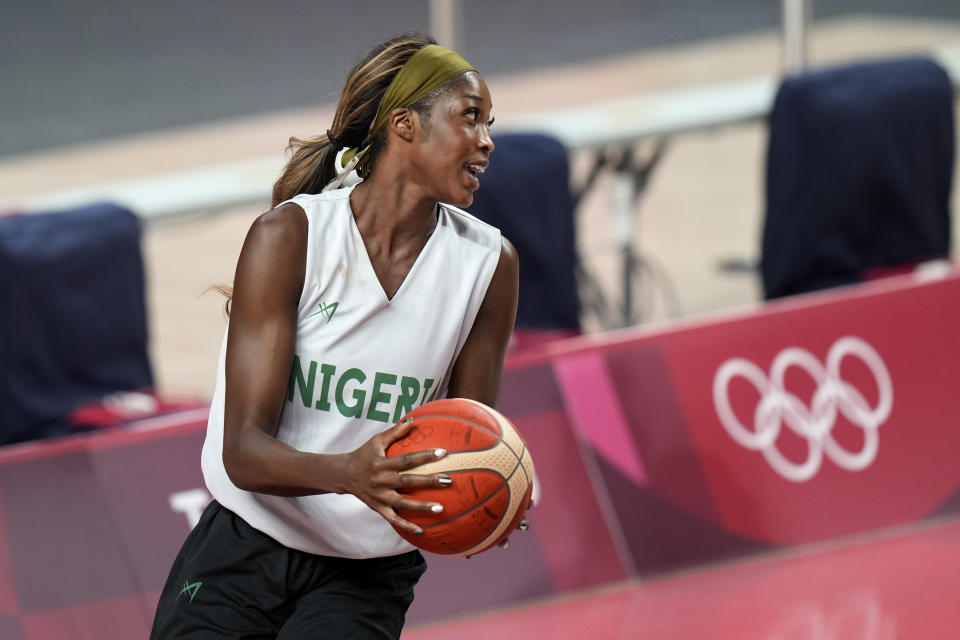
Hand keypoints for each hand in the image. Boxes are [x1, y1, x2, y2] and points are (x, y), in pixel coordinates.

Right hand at [339, 419, 451, 535]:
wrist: (342, 475)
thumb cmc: (363, 455)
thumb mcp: (376, 441)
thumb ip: (395, 432)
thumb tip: (413, 421)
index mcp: (382, 463)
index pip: (406, 460)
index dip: (425, 456)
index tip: (443, 452)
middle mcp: (381, 481)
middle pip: (408, 482)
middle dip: (428, 481)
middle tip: (448, 481)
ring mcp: (379, 496)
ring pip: (403, 504)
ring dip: (421, 507)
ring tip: (440, 508)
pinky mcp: (377, 508)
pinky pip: (393, 519)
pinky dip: (406, 526)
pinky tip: (422, 529)